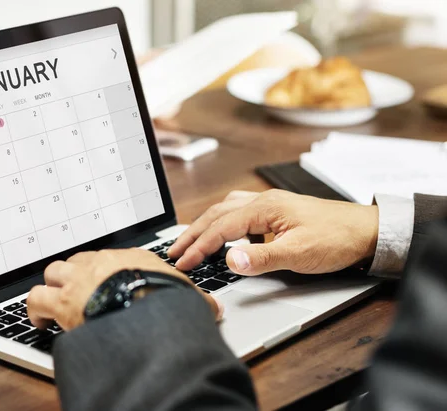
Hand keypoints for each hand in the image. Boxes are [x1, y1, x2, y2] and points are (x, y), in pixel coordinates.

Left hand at [27, 248, 221, 330]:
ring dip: (51, 287)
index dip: (104, 271)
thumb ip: (197, 300)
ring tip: (53, 303)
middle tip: (77, 291)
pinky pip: (36, 298)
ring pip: (53, 272)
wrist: (147, 312)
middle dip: (75, 275)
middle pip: (78, 260)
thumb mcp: (187, 297)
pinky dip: (35, 309)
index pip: (110, 258)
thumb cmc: (167, 301)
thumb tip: (215, 308)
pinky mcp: (62, 301)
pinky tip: (40, 322)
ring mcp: (79, 280)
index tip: (104, 282)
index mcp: (130, 258)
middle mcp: (101, 263)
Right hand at [168, 189, 378, 275]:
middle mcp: (263, 201)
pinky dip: (224, 222)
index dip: (198, 247)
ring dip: (205, 225)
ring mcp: (270, 205)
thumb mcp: (299, 253)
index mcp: (264, 208)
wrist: (367, 230)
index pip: (220, 228)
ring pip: (226, 210)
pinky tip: (226, 232)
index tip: (182, 263)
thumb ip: (262, 257)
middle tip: (174, 251)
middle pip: (217, 214)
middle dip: (192, 234)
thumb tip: (229, 260)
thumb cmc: (337, 238)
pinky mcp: (277, 212)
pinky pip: (240, 212)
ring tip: (190, 240)